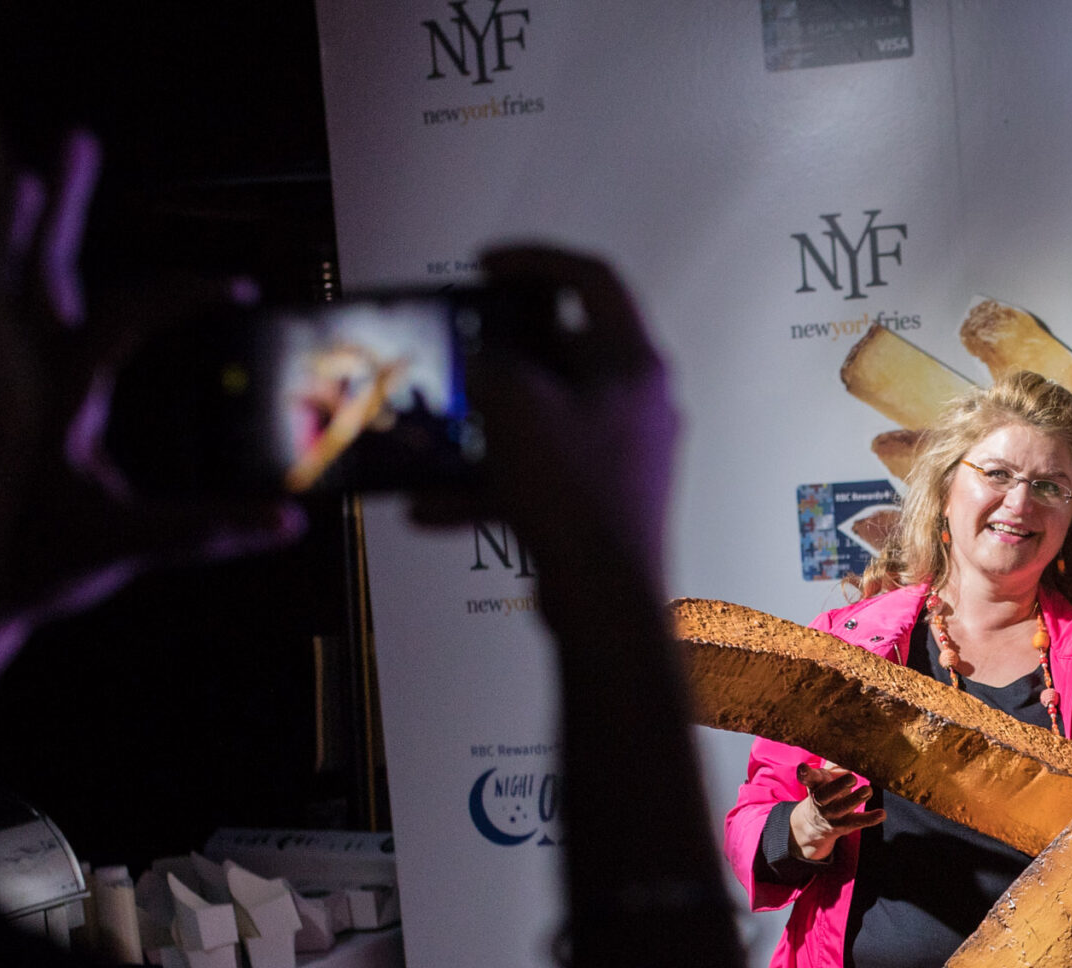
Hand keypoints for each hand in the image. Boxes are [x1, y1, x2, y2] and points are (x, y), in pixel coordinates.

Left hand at [0, 131, 300, 790]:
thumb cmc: (25, 567)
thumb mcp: (120, 548)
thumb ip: (204, 532)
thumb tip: (285, 524)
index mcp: (54, 393)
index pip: (125, 312)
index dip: (183, 290)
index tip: (234, 285)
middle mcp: (9, 371)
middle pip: (38, 264)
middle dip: (63, 202)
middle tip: (75, 139)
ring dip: (12, 228)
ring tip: (25, 178)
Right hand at [411, 246, 678, 597]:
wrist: (603, 602)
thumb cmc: (580, 502)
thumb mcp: (515, 407)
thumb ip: (492, 364)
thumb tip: (485, 361)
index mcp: (636, 365)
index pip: (593, 280)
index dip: (536, 260)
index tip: (490, 265)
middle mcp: (639, 405)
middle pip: (564, 353)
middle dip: (501, 355)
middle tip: (460, 350)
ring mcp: (623, 454)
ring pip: (543, 420)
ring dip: (485, 427)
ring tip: (439, 434)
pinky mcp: (601, 499)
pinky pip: (537, 475)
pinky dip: (489, 485)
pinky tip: (432, 505)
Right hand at [788, 763, 882, 862]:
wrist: (815, 824)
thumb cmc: (826, 789)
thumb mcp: (824, 777)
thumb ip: (835, 762)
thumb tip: (851, 745)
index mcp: (816, 784)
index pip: (808, 778)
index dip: (805, 773)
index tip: (803, 767)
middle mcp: (820, 801)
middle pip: (825, 795)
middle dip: (837, 786)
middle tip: (852, 778)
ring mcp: (832, 814)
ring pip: (842, 808)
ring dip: (855, 799)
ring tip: (868, 790)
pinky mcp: (844, 825)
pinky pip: (857, 822)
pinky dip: (870, 818)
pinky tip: (882, 813)